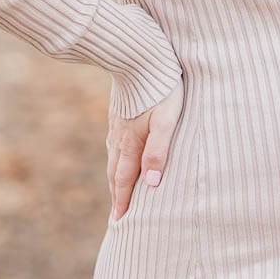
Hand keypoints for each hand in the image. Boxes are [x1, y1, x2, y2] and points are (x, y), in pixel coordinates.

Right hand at [106, 75, 183, 220]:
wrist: (136, 54)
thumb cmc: (159, 87)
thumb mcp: (166, 120)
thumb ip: (158, 152)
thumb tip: (151, 185)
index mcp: (130, 143)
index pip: (125, 181)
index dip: (123, 203)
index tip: (119, 224)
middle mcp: (119, 137)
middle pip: (116, 173)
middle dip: (117, 197)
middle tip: (116, 218)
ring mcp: (116, 124)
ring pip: (113, 158)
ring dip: (115, 179)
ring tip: (117, 193)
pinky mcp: (118, 112)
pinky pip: (113, 143)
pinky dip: (115, 158)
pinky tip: (118, 155)